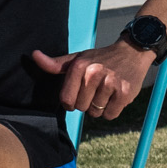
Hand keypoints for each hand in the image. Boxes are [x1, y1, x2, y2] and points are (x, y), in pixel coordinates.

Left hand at [32, 42, 150, 122]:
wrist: (132, 52)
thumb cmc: (101, 59)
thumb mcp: (78, 58)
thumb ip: (55, 63)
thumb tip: (34, 55)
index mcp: (79, 66)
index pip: (66, 101)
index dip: (72, 102)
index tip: (81, 92)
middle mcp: (94, 73)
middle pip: (81, 108)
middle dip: (88, 103)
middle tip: (97, 89)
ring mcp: (110, 82)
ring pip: (95, 113)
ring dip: (101, 106)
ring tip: (108, 90)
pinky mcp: (124, 92)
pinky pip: (110, 115)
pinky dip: (112, 109)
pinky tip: (116, 95)